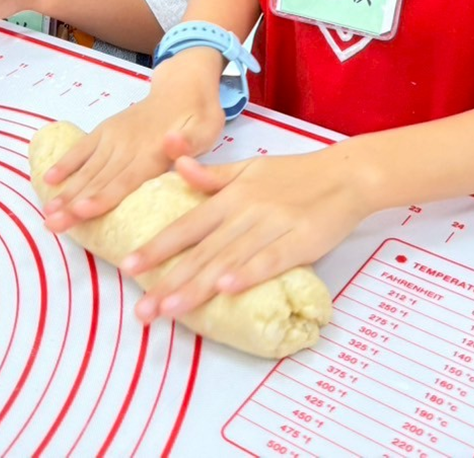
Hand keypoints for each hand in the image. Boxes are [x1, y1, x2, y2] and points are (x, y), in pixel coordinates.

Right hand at [41, 50, 225, 229]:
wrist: (184, 85)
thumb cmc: (199, 116)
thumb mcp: (207, 128)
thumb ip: (190, 141)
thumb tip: (171, 144)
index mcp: (152, 151)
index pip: (125, 179)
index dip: (103, 196)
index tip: (81, 211)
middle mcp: (127, 145)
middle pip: (99, 179)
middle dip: (75, 203)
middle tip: (53, 224)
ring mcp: (114, 137)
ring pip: (88, 168)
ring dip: (67, 190)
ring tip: (48, 212)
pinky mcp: (106, 131)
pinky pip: (83, 148)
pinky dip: (66, 163)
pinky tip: (48, 180)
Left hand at [123, 147, 368, 322]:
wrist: (345, 175)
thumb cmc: (295, 174)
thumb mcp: (249, 167)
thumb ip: (211, 174)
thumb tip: (175, 163)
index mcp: (231, 196)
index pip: (186, 225)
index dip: (157, 247)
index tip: (128, 267)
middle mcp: (245, 211)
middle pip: (201, 251)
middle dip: (169, 281)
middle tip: (142, 309)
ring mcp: (271, 226)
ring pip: (228, 260)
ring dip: (198, 286)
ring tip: (170, 309)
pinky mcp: (299, 241)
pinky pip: (270, 260)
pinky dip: (248, 274)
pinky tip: (227, 289)